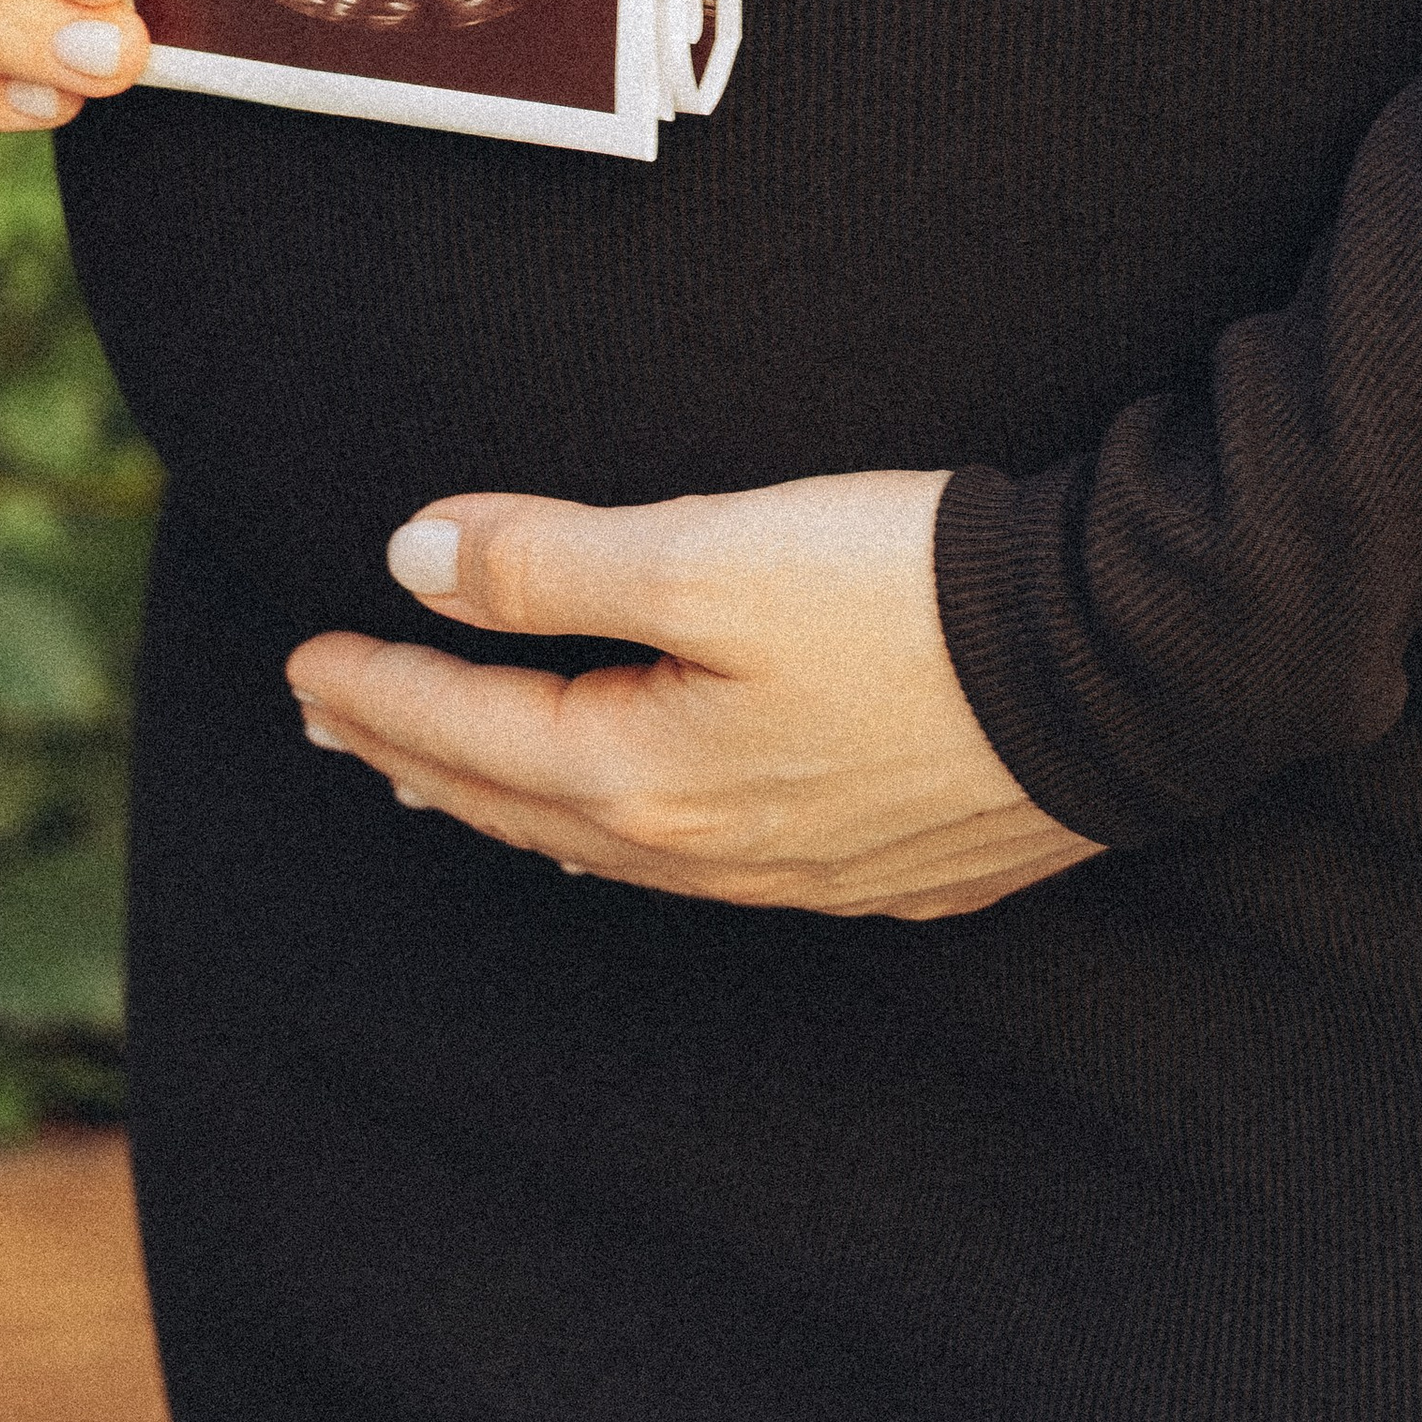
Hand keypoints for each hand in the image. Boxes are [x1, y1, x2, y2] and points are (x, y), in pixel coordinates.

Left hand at [287, 470, 1105, 920]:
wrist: (1116, 668)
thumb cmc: (911, 600)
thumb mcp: (710, 553)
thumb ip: (552, 562)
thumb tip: (415, 560)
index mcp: (649, 776)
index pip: (472, 734)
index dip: (380, 689)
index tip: (305, 659)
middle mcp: (709, 848)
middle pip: (521, 804)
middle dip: (417, 755)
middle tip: (337, 717)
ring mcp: (797, 868)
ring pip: (605, 843)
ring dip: (508, 799)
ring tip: (444, 771)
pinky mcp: (878, 857)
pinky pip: (696, 858)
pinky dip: (618, 826)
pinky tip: (627, 813)